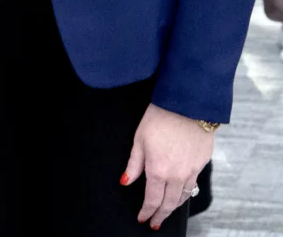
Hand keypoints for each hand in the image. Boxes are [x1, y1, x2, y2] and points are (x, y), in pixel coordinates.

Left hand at [121, 104, 212, 229]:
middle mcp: (177, 175)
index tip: (143, 218)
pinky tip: (181, 193)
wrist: (188, 104)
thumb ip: (134, 164)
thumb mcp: (139, 138)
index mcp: (158, 170)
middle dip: (160, 215)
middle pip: (169, 203)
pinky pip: (193, 185)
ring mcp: (191, 171)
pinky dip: (185, 193)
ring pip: (183, 197)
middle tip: (155, 222)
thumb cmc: (161, 116)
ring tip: (167, 211)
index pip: (152, 200)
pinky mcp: (202, 164)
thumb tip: (125, 181)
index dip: (147, 211)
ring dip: (174, 206)